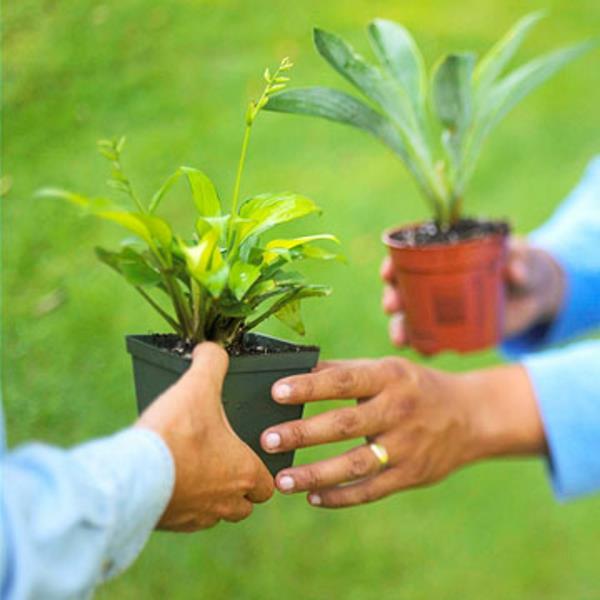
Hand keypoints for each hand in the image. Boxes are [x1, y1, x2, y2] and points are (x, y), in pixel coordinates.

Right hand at [137, 343, 273, 530]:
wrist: (132, 474)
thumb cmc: (175, 432)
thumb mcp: (198, 386)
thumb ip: (211, 362)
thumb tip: (211, 348)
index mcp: (243, 472)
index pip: (266, 485)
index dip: (260, 471)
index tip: (247, 455)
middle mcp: (225, 502)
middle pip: (243, 506)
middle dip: (238, 488)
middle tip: (221, 462)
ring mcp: (197, 517)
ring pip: (215, 515)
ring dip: (210, 497)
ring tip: (194, 470)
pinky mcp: (169, 524)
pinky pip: (185, 520)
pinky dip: (183, 505)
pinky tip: (170, 480)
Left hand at [260, 358, 543, 507]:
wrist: (470, 416)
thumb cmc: (414, 387)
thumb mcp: (386, 369)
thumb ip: (344, 372)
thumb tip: (295, 371)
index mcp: (389, 377)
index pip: (343, 381)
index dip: (309, 386)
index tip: (276, 392)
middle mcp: (399, 411)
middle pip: (345, 425)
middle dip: (303, 433)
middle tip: (268, 440)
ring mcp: (407, 447)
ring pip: (355, 464)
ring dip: (316, 474)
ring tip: (281, 481)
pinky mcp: (411, 475)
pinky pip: (371, 490)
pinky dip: (341, 497)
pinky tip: (312, 498)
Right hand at [381, 237, 564, 346]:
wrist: (534, 294)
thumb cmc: (524, 265)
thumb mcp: (524, 257)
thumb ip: (521, 260)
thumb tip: (514, 272)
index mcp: (442, 255)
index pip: (407, 256)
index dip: (392, 263)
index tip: (388, 272)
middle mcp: (433, 281)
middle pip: (401, 290)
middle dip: (392, 298)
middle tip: (392, 305)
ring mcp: (440, 309)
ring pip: (409, 318)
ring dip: (399, 328)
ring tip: (400, 338)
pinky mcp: (452, 331)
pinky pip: (430, 341)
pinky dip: (423, 347)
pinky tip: (423, 352)